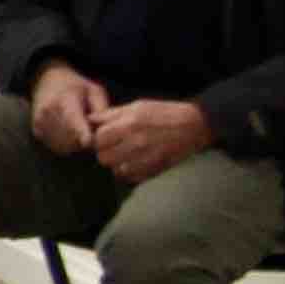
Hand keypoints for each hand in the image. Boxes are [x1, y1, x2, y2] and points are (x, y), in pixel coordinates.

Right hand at [27, 63, 107, 155]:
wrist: (46, 82)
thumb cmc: (75, 87)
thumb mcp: (93, 90)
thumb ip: (102, 108)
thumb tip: (106, 131)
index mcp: (65, 98)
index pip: (73, 118)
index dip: (81, 131)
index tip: (87, 142)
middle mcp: (48, 111)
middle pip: (71, 137)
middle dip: (85, 140)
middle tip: (91, 131)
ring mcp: (40, 122)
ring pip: (64, 146)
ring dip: (76, 145)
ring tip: (80, 130)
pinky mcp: (36, 131)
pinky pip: (56, 147)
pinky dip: (66, 145)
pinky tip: (69, 134)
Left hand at [88, 98, 214, 184]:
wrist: (194, 125)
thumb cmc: (164, 112)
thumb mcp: (137, 106)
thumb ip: (112, 114)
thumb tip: (90, 118)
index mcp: (129, 124)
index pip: (98, 139)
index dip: (99, 138)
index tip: (106, 136)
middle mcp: (135, 143)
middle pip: (103, 157)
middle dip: (105, 152)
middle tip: (113, 147)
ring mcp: (145, 159)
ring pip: (115, 170)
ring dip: (117, 163)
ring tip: (125, 155)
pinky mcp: (154, 170)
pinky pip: (131, 177)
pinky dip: (129, 172)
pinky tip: (135, 162)